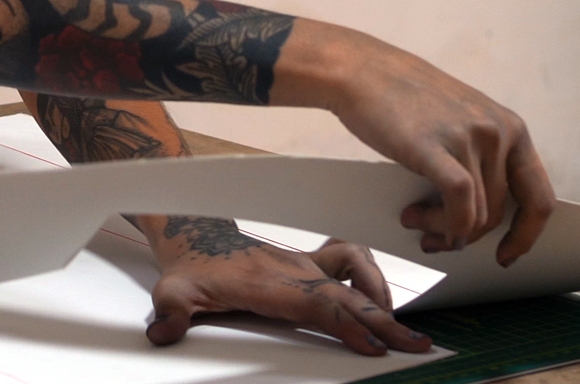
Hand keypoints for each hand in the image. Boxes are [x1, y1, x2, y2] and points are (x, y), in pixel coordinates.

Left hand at [143, 217, 431, 355]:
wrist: (193, 234)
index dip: (346, 323)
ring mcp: (304, 265)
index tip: (373, 344)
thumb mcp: (170, 291)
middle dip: (383, 320)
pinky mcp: (310, 264)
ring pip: (356, 273)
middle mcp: (294, 272)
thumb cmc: (189, 267)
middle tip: (415, 346)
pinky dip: (370, 280)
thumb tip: (164, 334)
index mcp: (268, 283)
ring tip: (398, 327)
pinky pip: (351, 262)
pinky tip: (379, 303)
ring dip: (381, 296)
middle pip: (347, 293)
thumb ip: (171, 313)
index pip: (316, 302)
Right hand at [270, 20, 556, 264]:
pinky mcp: (437, 147)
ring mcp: (469, 138)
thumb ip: (481, 158)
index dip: (526, 234)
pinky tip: (419, 220)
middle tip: (439, 241)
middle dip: (468, 237)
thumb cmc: (404, 98)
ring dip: (445, 230)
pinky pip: (459, 204)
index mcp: (511, 127)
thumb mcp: (461, 120)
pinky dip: (444, 225)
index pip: (539, 197)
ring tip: (416, 222)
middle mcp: (498, 132)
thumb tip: (481, 216)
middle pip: (498, 213)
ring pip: (475, 215)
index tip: (507, 254)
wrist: (361, 71)